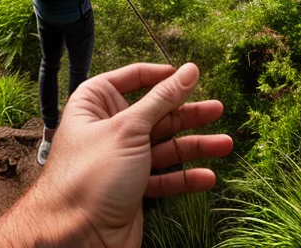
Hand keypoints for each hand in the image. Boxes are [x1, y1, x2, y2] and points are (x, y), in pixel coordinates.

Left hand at [0, 62, 232, 247]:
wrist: (74, 240)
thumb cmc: (91, 176)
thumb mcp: (130, 128)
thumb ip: (163, 98)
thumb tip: (190, 70)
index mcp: (96, 104)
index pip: (133, 78)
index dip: (162, 76)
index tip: (190, 76)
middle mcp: (108, 128)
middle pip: (156, 113)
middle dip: (188, 114)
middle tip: (217, 109)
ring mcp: (122, 160)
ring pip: (165, 145)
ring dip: (195, 146)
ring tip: (225, 144)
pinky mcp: (132, 188)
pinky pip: (164, 176)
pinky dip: (185, 177)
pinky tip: (207, 177)